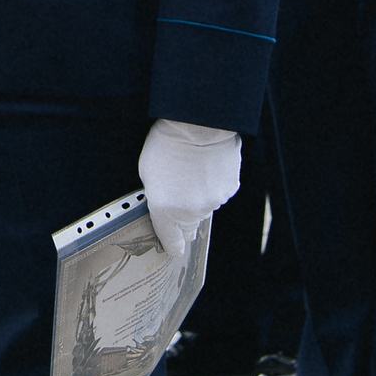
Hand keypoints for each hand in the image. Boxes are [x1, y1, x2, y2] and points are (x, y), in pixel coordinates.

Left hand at [138, 119, 239, 260]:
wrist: (197, 126)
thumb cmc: (166, 145)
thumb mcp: (147, 173)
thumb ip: (157, 198)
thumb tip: (165, 209)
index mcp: (165, 210)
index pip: (171, 241)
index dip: (171, 245)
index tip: (172, 248)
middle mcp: (190, 212)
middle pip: (189, 227)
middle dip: (183, 220)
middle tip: (177, 201)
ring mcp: (212, 201)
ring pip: (204, 209)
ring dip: (198, 199)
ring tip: (190, 174)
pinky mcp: (228, 190)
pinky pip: (218, 195)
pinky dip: (212, 187)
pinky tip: (205, 168)